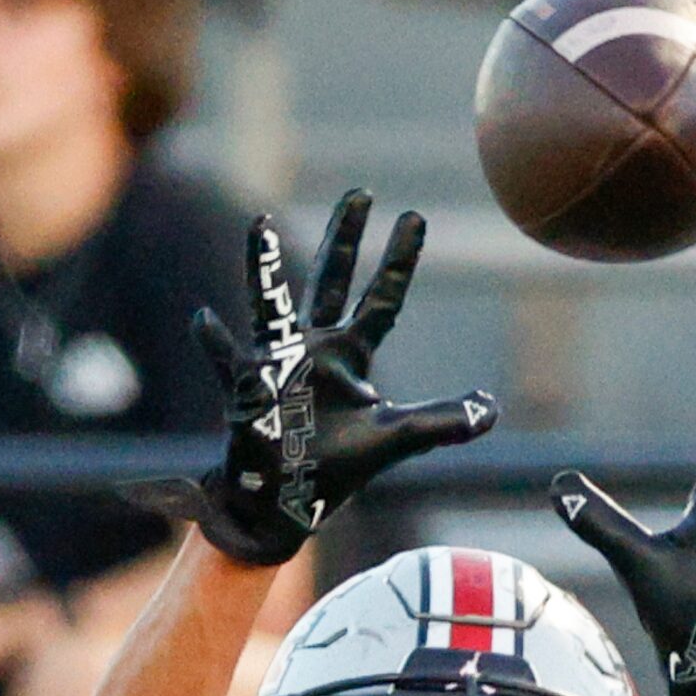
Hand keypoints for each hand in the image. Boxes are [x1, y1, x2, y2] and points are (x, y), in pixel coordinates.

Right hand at [128, 193, 498, 565]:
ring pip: (272, 303)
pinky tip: (205, 318)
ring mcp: (278, 364)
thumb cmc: (336, 470)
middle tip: (361, 194)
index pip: (381, 301)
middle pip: (331, 281)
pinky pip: (228, 361)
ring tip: (262, 223)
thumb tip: (491, 411)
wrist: (288, 501)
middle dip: (345, 238)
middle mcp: (315, 348)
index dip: (398, 261)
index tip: (413, 218)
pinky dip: (216, 343)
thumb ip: (442, 423)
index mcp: (352, 356)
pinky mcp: (248, 387)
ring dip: (266, 266)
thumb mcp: (396, 440)